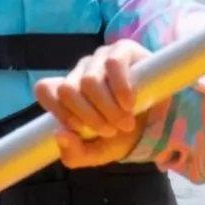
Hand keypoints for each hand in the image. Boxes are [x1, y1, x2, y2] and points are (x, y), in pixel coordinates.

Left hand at [36, 40, 150, 167]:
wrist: (159, 123)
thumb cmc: (122, 135)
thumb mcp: (97, 153)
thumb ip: (74, 154)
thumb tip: (60, 134)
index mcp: (68, 93)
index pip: (45, 90)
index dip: (57, 110)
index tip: (80, 129)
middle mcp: (81, 72)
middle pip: (67, 90)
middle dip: (89, 117)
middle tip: (110, 131)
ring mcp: (100, 59)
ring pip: (89, 81)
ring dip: (107, 108)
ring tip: (125, 122)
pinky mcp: (121, 50)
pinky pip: (112, 65)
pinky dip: (120, 89)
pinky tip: (129, 104)